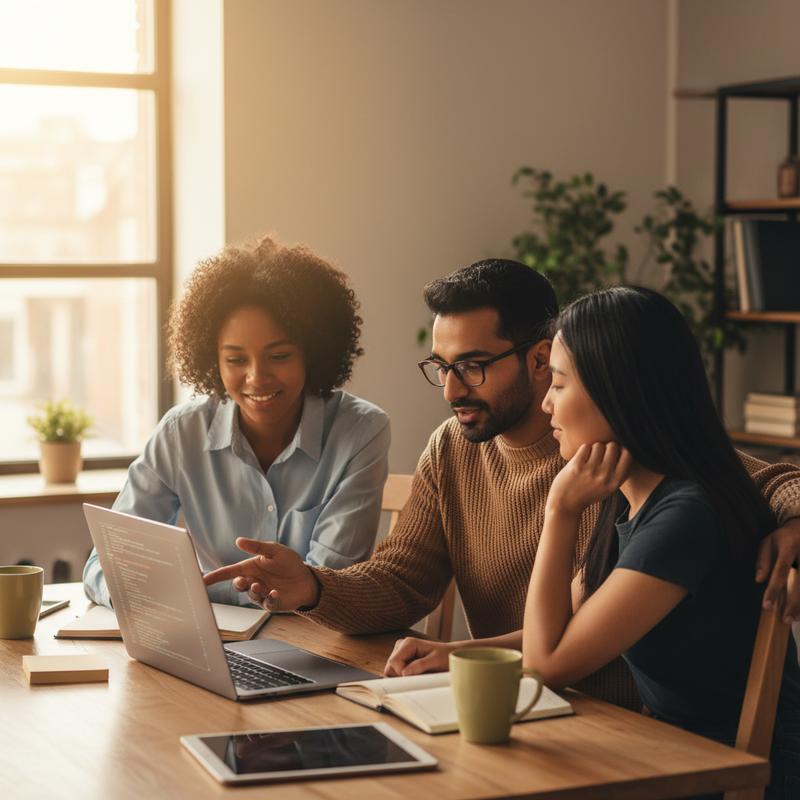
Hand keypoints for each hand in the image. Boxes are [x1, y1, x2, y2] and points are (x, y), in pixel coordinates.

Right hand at [202, 538, 319, 611]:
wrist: (306, 578)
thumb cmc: (289, 562)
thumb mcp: (274, 550)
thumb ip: (257, 547)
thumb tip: (238, 541)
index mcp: (251, 568)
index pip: (229, 572)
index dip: (216, 576)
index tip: (203, 579)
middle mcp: (253, 581)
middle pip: (238, 585)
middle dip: (238, 584)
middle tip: (242, 581)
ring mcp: (262, 594)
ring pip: (251, 595)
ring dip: (254, 590)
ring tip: (260, 585)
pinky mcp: (273, 603)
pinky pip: (267, 603)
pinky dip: (269, 598)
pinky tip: (274, 592)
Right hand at [383, 637, 454, 676]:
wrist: (450, 655)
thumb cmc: (445, 656)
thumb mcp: (436, 661)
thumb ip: (420, 665)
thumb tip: (404, 673)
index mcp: (408, 643)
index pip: (394, 661)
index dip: (401, 673)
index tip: (413, 679)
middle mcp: (401, 645)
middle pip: (390, 667)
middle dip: (400, 676)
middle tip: (417, 678)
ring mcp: (400, 652)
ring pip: (391, 671)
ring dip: (402, 677)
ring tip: (419, 675)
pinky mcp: (401, 659)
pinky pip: (395, 672)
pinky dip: (403, 677)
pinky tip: (416, 675)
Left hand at [547, 442, 632, 516]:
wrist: (565, 504)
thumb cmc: (587, 493)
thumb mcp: (608, 488)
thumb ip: (617, 473)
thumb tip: (624, 449)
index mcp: (615, 482)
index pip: (628, 455)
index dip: (622, 449)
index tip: (615, 453)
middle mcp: (605, 477)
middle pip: (613, 446)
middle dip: (607, 447)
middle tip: (600, 454)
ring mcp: (591, 471)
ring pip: (598, 445)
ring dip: (594, 448)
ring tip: (590, 457)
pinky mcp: (576, 466)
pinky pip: (586, 447)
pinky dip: (583, 450)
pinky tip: (581, 458)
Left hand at [756, 518, 799, 622]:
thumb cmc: (783, 538)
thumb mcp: (768, 542)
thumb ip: (762, 560)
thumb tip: (759, 580)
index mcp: (789, 546)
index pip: (780, 570)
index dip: (773, 589)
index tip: (767, 606)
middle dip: (794, 602)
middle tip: (785, 619)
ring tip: (794, 618)